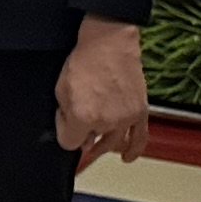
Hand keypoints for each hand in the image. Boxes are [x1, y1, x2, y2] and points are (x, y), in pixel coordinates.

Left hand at [56, 16, 150, 161]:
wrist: (108, 44)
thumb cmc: (84, 61)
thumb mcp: (60, 89)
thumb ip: (64, 114)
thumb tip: (71, 128)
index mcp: (84, 117)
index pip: (69, 142)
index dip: (64, 131)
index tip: (64, 121)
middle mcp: (106, 121)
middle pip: (91, 143)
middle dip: (83, 133)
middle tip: (80, 120)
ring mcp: (125, 118)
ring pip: (113, 142)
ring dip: (104, 143)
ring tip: (97, 145)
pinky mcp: (140, 112)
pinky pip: (140, 138)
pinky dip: (133, 150)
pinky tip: (127, 157)